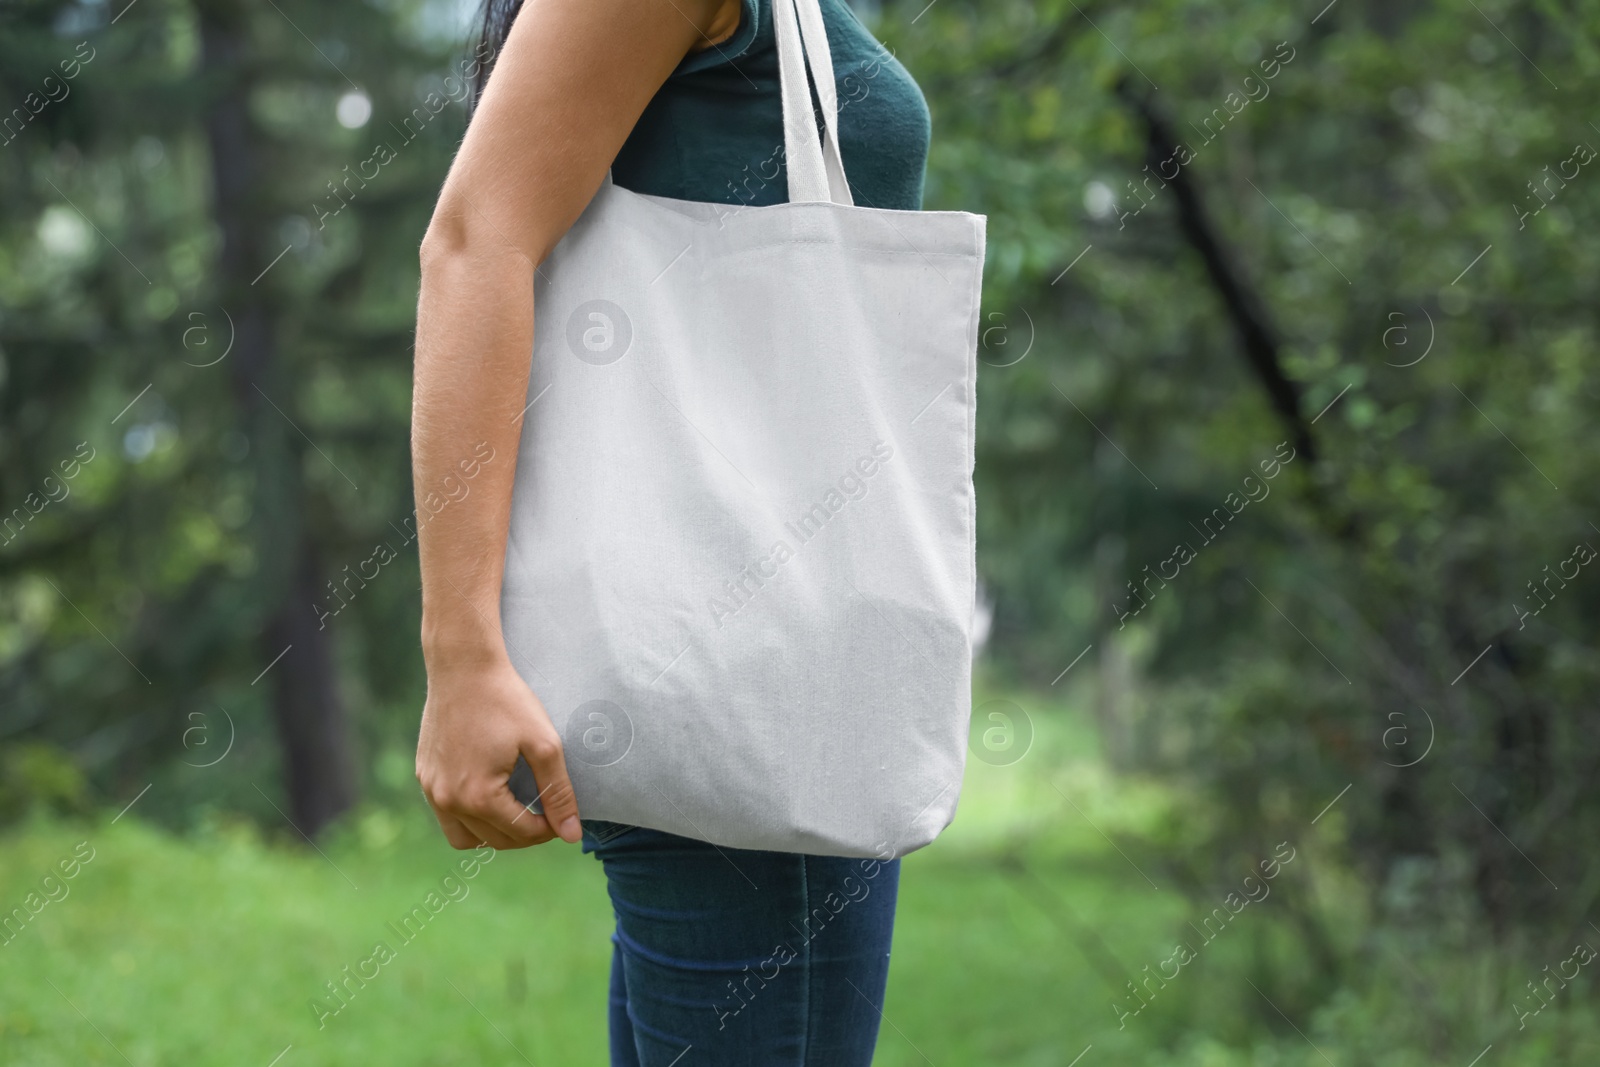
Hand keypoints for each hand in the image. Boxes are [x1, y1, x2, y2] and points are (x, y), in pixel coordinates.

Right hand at [416, 655, 580, 847]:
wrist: (463, 667)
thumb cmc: (506, 700)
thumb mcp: (543, 744)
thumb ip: (559, 792)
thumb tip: (571, 835)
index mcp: (478, 796)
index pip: (522, 833)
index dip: (549, 829)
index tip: (563, 816)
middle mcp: (448, 800)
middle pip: (495, 840)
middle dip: (526, 834)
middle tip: (547, 813)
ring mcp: (431, 790)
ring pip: (466, 838)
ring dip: (495, 833)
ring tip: (518, 812)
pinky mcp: (424, 777)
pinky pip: (447, 816)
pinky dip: (470, 818)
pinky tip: (491, 797)